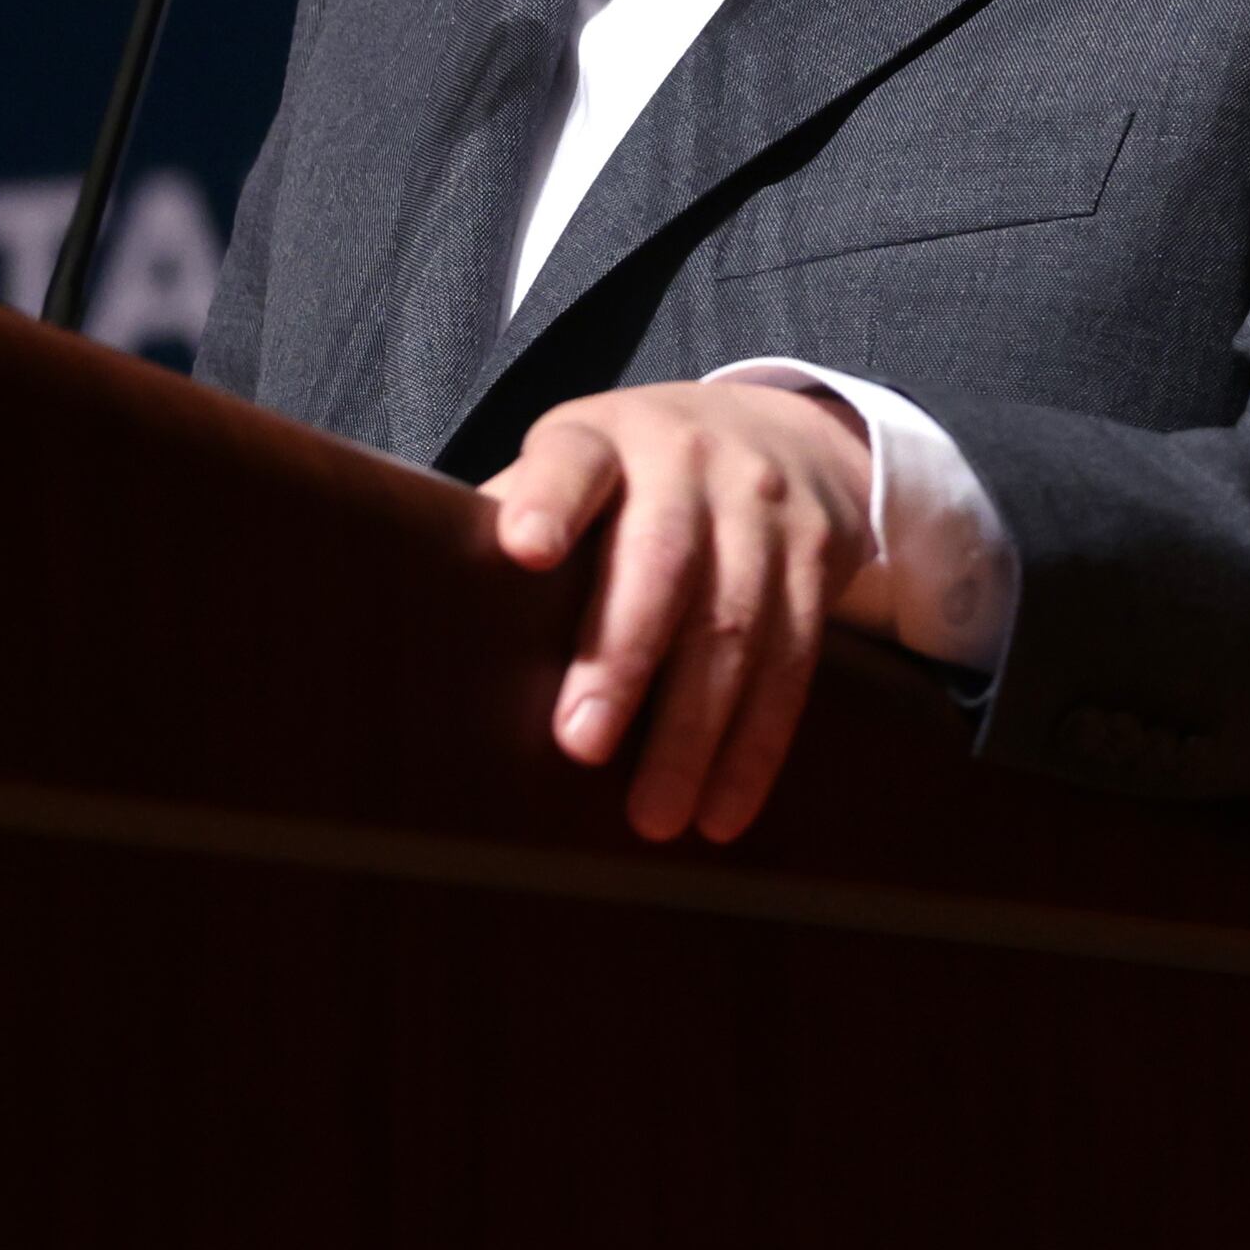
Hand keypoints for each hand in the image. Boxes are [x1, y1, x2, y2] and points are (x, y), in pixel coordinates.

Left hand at [480, 380, 893, 841]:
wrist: (786, 434)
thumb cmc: (638, 478)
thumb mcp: (579, 469)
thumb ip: (518, 523)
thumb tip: (430, 618)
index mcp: (605, 440)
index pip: (573, 464)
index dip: (549, 502)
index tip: (523, 550)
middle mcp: (689, 461)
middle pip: (661, 559)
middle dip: (623, 656)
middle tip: (581, 745)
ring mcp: (762, 506)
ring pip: (735, 622)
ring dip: (696, 729)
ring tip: (656, 815)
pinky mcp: (818, 555)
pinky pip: (794, 659)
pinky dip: (758, 744)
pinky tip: (724, 809)